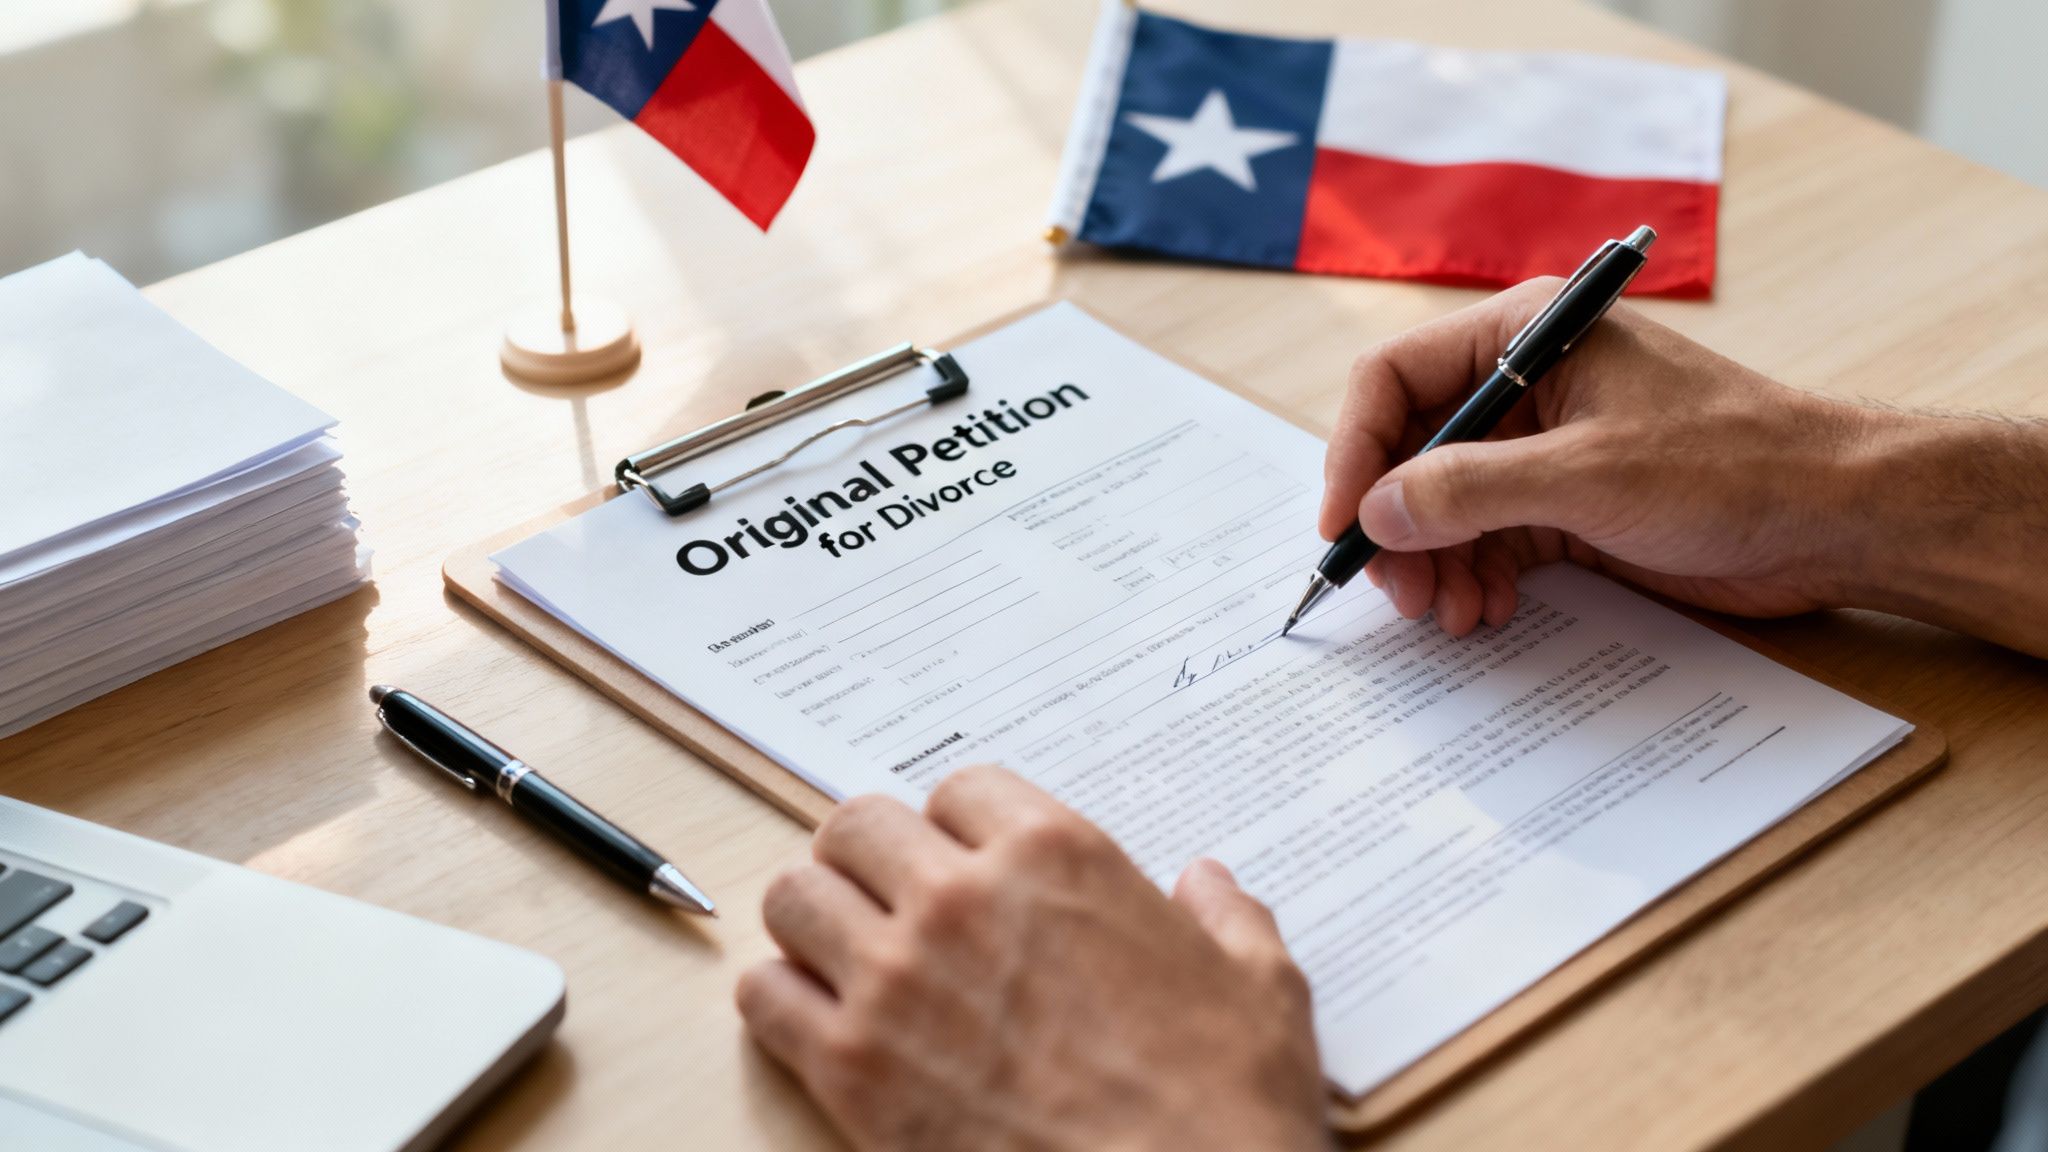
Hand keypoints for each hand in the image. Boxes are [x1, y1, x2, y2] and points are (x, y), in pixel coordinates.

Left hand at [736, 766, 1330, 1151]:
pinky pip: (763, 997)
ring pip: (794, 897)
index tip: (963, 859)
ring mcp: (896, 979)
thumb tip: (1210, 884)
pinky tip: (818, 1022)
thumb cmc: (1224, 1105)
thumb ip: (1227, 919)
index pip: (959, 787)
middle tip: (889, 899)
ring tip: (844, 953)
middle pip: (857, 824)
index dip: (958, 825)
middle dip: (870, 857)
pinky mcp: (851, 1067)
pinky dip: (780, 1001)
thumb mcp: (1263, 988)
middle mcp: (962, 897)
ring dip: (814, 919)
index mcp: (1058, 856)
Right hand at [1320, 280, 1909, 634]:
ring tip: (1450, 616)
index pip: (1394, 380)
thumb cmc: (1735, 464)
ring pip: (1443, 506)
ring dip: (1434, 564)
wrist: (1838, 518)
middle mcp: (1526, 384)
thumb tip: (1376, 513)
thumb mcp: (1587, 474)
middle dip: (1395, 525)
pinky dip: (1473, 579)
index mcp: (1527, 335)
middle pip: (1410, 450)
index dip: (1355, 453)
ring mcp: (1545, 448)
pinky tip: (1486, 612)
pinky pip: (1487, 541)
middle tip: (1398, 593)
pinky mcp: (1568, 505)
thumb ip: (1470, 490)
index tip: (1345, 526)